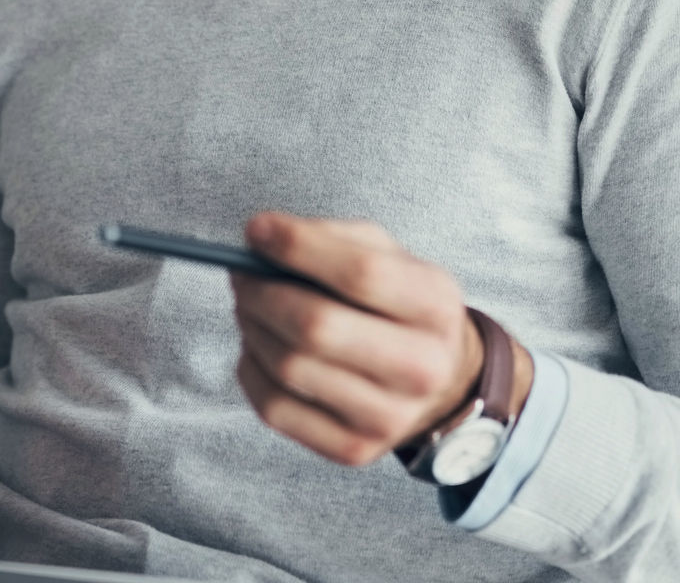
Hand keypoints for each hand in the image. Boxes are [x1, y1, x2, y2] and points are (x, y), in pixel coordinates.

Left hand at [229, 214, 532, 468]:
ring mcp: (389, 417)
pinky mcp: (354, 449)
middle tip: (242, 276)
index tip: (257, 231)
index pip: (361, 273)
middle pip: (318, 327)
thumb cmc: (398, 305)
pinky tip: (260, 348)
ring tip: (251, 308)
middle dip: (263, 293)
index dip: (299, 248)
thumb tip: (260, 239)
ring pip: (290, 368)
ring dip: (253, 329)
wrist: (438, 381)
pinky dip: (252, 370)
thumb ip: (330, 237)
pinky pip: (276, 410)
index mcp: (435, 305)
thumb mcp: (388, 255)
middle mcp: (421, 367)